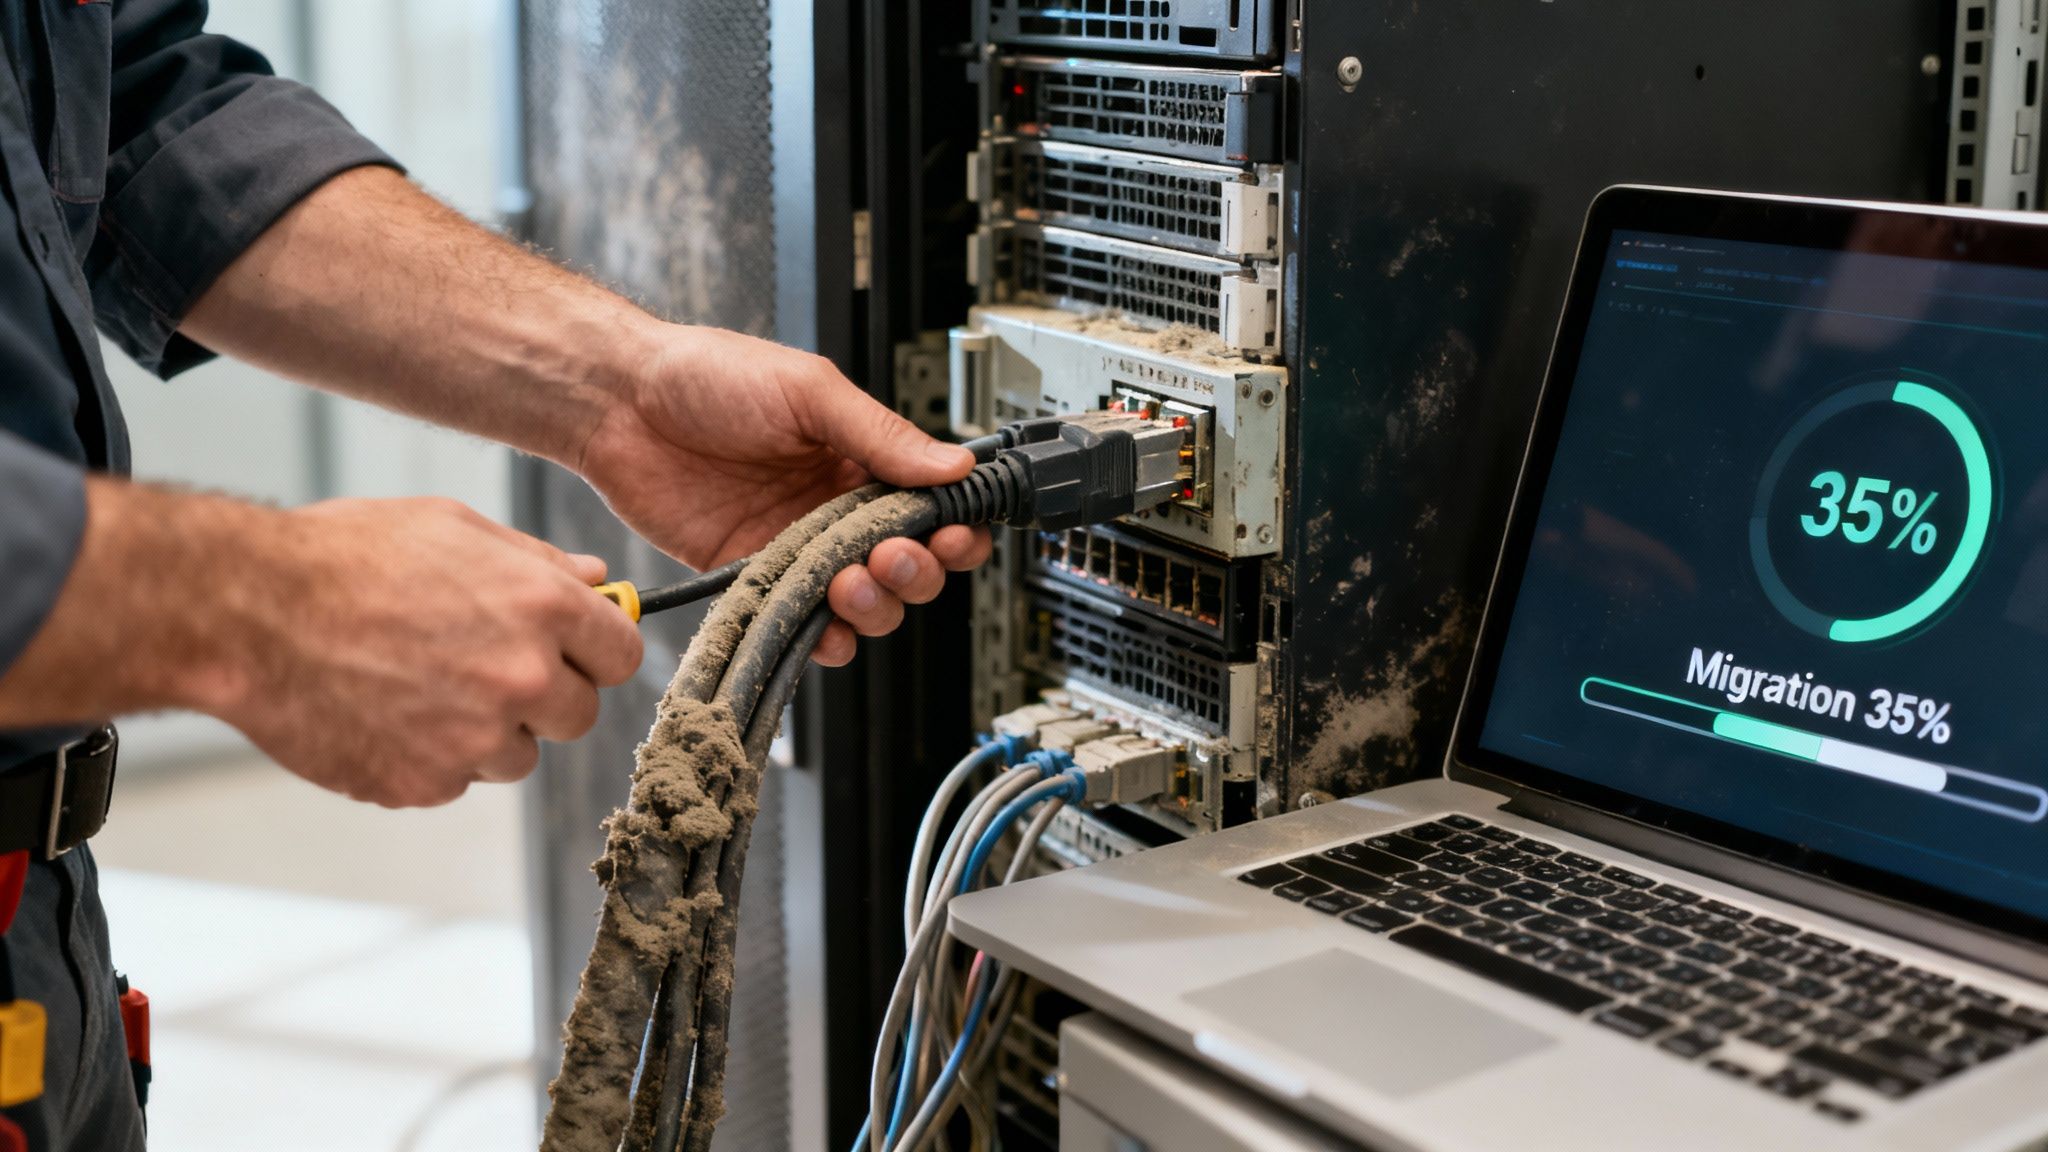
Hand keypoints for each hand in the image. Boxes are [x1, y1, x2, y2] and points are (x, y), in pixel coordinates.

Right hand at [221, 498, 644, 806]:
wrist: (247, 614)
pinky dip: (430, 758)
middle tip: (485, 668)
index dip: (595, 652)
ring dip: (489, 733)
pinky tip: (385, 712)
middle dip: (545, 697)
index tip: (573, 651)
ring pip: (520, 757)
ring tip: (422, 686)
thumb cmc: (344, 558)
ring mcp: (474, 738)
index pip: (622, 655)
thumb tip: (595, 580)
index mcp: (541, 607)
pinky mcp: (424, 784)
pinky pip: (455, 782)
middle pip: (580, 715)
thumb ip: (536, 560)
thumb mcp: (453, 527)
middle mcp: (520, 677)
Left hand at [576, 325, 992, 664]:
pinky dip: (824, 637)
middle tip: (890, 556)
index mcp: (860, 457)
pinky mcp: (752, 577)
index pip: (932, 505)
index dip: (954, 527)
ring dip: (875, 606)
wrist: (618, 404)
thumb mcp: (807, 391)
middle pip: (909, 564)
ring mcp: (796, 546)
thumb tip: (953, 464)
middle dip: (915, 571)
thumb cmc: (705, 376)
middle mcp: (836, 508)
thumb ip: (879, 433)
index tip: (953, 535)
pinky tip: (824, 626)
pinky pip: (803, 623)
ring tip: (851, 582)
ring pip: (865, 602)